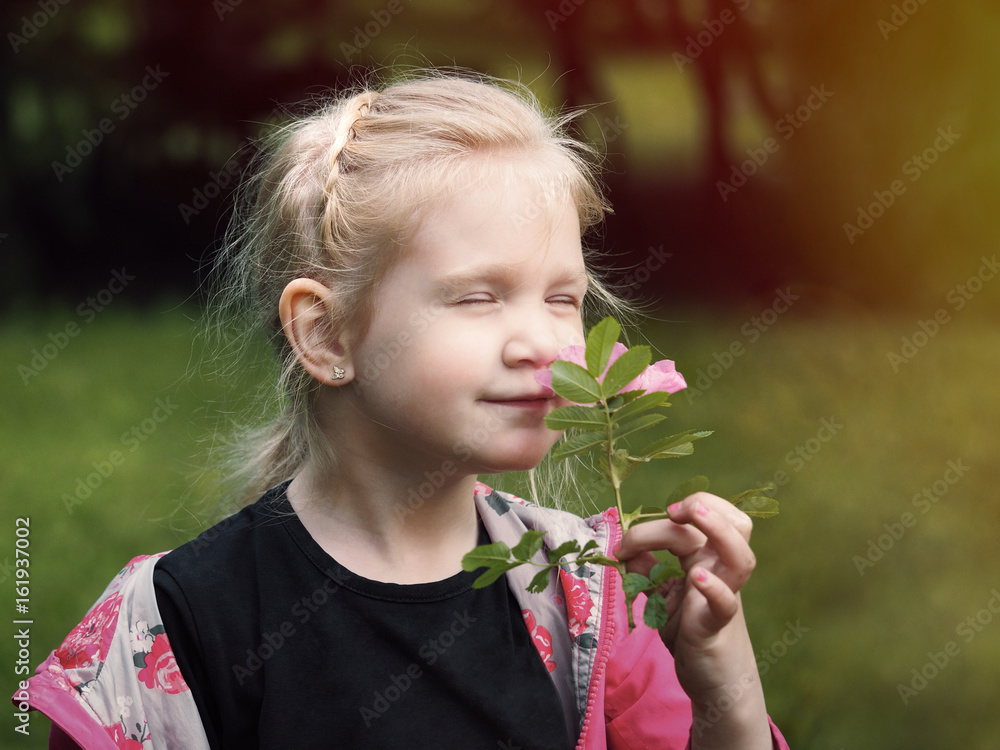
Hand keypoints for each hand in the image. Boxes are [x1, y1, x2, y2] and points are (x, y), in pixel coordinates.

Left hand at [617, 492, 770, 746]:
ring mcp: (725, 597)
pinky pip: (724, 604)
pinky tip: (698, 578)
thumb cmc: (690, 632)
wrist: (713, 682)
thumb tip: (626, 551)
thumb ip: (648, 571)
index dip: (693, 506)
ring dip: (718, 531)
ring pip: (741, 558)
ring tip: (690, 515)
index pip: (714, 518)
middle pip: (734, 526)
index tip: (661, 513)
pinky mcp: (716, 626)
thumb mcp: (664, 596)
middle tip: (671, 511)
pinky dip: (715, 588)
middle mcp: (722, 572)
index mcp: (710, 559)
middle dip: (705, 507)